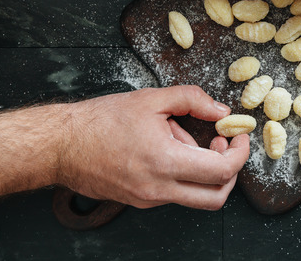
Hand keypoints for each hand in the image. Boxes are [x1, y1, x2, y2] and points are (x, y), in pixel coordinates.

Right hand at [57, 86, 248, 209]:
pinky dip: (182, 173)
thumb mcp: (152, 99)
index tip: (237, 137)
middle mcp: (159, 189)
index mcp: (165, 162)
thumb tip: (221, 111)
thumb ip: (193, 100)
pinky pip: (174, 193)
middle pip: (216, 197)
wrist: (61, 145)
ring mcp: (148, 200)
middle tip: (222, 145)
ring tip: (183, 140)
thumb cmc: (101, 121)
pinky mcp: (140, 202)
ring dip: (203, 171)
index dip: (240, 153)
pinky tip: (166, 148)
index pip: (222, 171)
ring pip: (195, 196)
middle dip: (229, 172)